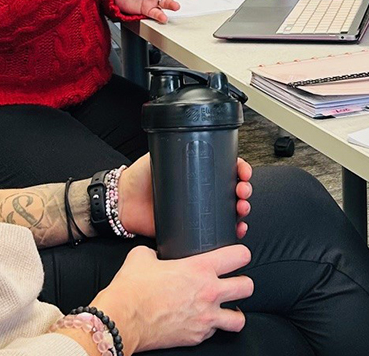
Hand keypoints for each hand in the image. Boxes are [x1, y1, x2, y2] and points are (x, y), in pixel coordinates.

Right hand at [91, 245, 252, 353]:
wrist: (122, 318)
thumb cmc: (132, 288)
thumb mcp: (142, 256)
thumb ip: (156, 252)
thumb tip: (155, 255)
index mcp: (200, 268)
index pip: (239, 256)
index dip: (242, 254)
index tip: (239, 256)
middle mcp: (209, 293)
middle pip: (247, 287)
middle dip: (243, 283)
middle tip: (234, 282)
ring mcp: (205, 318)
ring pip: (240, 318)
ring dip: (235, 312)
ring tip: (227, 309)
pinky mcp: (196, 337)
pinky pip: (215, 333)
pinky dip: (212, 328)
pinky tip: (203, 321)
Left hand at [118, 154, 252, 237]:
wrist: (124, 204)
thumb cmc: (139, 179)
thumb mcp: (157, 157)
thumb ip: (170, 148)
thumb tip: (186, 138)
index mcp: (196, 172)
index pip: (225, 168)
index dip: (239, 169)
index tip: (243, 171)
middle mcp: (201, 191)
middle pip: (232, 189)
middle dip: (244, 190)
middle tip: (242, 191)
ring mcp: (198, 210)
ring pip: (229, 210)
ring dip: (241, 209)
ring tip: (241, 209)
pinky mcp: (193, 229)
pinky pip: (216, 232)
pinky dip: (231, 230)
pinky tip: (237, 229)